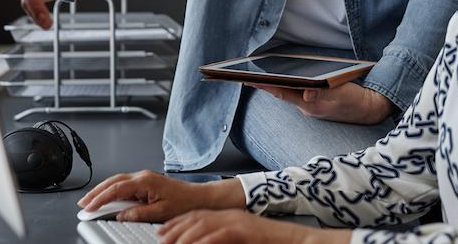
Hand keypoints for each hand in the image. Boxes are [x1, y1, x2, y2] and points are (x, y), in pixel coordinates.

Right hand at [77, 170, 244, 222]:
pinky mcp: (147, 182)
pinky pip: (125, 185)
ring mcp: (144, 178)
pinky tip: (108, 199)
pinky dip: (113, 191)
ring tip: (91, 202)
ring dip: (103, 191)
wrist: (199, 197)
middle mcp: (143, 176)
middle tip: (83, 203)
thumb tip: (120, 215)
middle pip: (113, 182)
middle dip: (96, 192)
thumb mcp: (159, 213)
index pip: (116, 189)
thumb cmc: (184, 202)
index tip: (89, 207)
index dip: (100, 199)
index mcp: (145, 181)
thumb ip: (138, 214)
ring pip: (118, 181)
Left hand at [158, 209, 348, 243]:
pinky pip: (220, 235)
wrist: (296, 240)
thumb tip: (202, 243)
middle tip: (161, 238)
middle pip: (197, 218)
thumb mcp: (240, 239)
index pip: (197, 216)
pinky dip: (204, 241)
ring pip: (204, 225)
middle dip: (176, 228)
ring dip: (185, 235)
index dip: (178, 223)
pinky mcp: (246, 230)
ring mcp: (239, 221)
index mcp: (230, 216)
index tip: (163, 232)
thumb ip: (222, 240)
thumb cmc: (270, 243)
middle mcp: (231, 215)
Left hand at [247, 82, 394, 124]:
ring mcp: (310, 106)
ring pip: (288, 93)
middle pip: (281, 92)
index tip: (248, 79)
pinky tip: (279, 78)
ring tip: (254, 74)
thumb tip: (307, 94)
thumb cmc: (356, 100)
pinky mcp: (315, 103)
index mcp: (310, 104)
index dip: (265, 85)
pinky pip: (296, 93)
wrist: (371, 109)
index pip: (282, 92)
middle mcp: (306, 106)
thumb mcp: (341, 94)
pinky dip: (286, 85)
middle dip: (263, 84)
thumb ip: (323, 94)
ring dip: (273, 84)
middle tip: (242, 75)